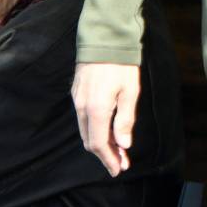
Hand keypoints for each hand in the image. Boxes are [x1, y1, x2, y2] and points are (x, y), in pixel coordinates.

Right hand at [72, 62, 140, 176]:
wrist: (105, 37)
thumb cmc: (122, 64)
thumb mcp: (130, 92)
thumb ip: (125, 120)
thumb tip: (123, 145)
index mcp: (96, 109)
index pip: (99, 144)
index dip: (108, 159)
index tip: (118, 169)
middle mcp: (82, 106)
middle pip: (89, 140)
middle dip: (104, 154)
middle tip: (120, 163)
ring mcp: (77, 98)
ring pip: (85, 130)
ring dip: (100, 142)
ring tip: (116, 149)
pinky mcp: (76, 91)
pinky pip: (83, 118)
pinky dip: (94, 129)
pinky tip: (107, 130)